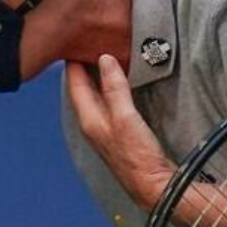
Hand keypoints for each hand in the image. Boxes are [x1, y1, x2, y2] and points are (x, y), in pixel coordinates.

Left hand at [65, 57, 175, 210]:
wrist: (153, 187)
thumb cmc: (137, 157)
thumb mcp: (126, 117)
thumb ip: (115, 88)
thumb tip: (105, 59)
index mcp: (89, 119)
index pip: (74, 83)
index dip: (73, 61)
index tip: (72, 39)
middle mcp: (93, 124)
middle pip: (82, 88)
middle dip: (83, 66)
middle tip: (87, 42)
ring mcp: (106, 129)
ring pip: (95, 95)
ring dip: (97, 77)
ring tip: (102, 56)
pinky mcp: (119, 133)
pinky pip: (108, 102)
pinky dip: (110, 88)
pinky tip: (119, 82)